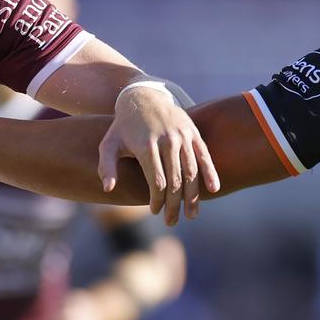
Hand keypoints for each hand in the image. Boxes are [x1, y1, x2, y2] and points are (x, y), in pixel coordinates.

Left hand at [97, 83, 218, 225]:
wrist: (143, 96)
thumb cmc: (123, 127)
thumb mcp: (108, 144)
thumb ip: (106, 166)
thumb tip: (108, 188)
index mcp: (147, 146)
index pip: (157, 181)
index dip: (156, 200)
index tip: (154, 211)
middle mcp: (167, 140)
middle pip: (175, 180)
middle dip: (174, 205)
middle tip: (171, 222)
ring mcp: (182, 135)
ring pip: (191, 171)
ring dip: (192, 196)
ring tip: (191, 215)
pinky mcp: (193, 132)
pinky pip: (203, 155)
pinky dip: (210, 173)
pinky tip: (213, 190)